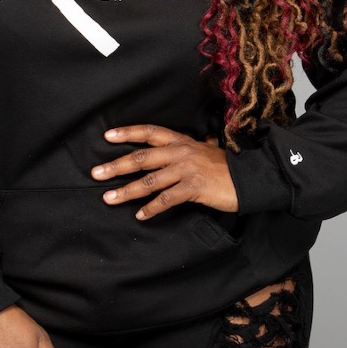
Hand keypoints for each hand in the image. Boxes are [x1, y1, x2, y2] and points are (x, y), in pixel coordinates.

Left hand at [91, 125, 239, 219]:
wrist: (250, 179)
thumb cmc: (227, 167)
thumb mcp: (208, 150)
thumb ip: (194, 147)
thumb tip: (193, 142)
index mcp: (182, 141)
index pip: (150, 132)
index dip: (128, 133)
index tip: (107, 137)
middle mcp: (181, 152)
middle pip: (142, 157)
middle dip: (116, 166)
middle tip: (96, 173)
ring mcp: (187, 170)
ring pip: (149, 180)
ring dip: (127, 191)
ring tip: (109, 198)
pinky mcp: (194, 188)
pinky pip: (167, 199)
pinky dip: (152, 208)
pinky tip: (140, 215)